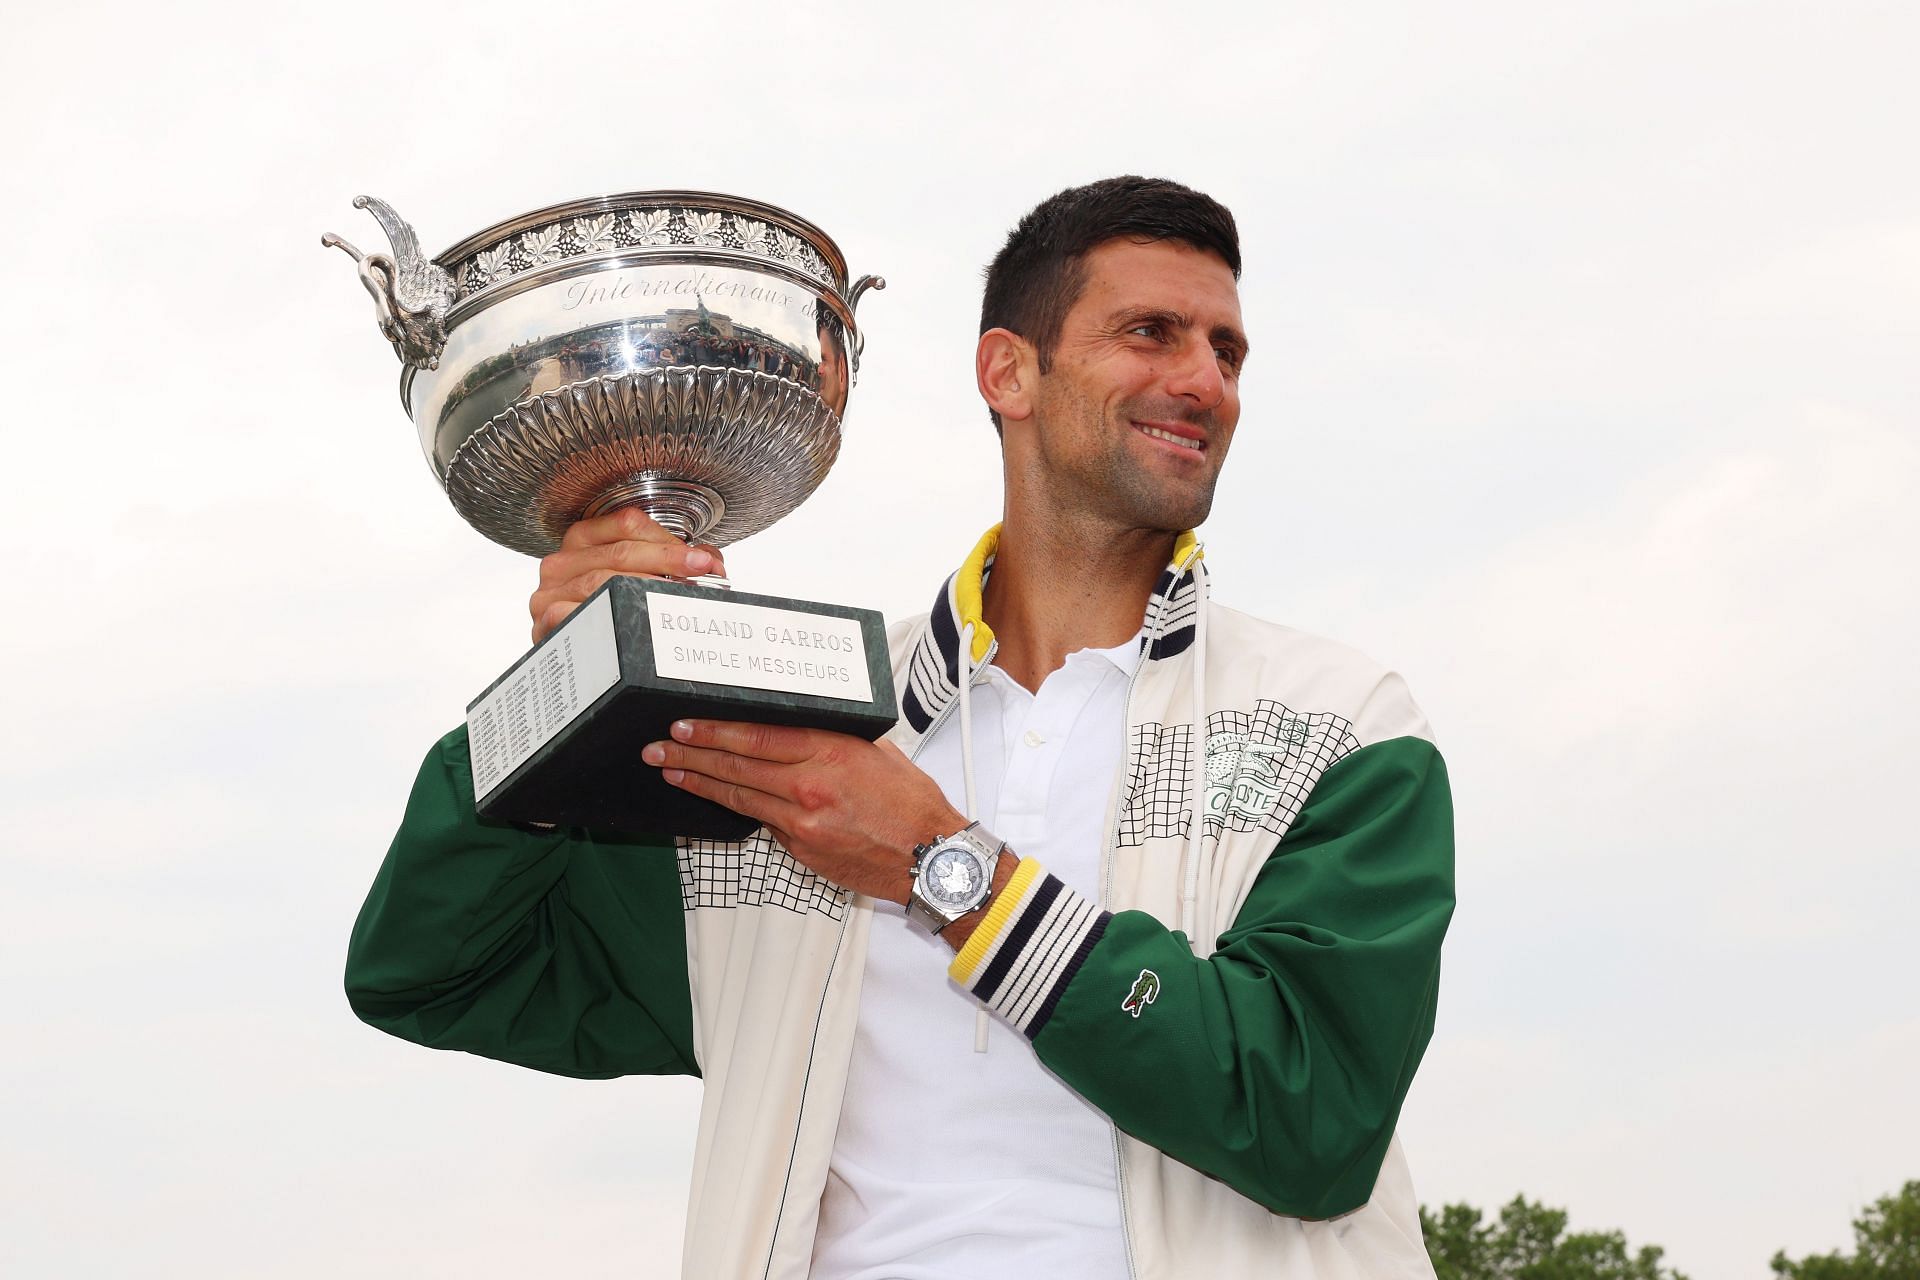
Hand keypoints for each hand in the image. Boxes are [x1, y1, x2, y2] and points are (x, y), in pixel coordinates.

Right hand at [529, 508, 726, 642]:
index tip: (702, 559)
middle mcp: (562, 561)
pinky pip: (583, 616)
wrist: (574, 662)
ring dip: (647, 590)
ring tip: (677, 600)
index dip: (669, 541)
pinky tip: (638, 623)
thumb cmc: (607, 612)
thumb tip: (709, 562)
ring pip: (605, 582)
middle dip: (668, 562)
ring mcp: (549, 592)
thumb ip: (671, 563)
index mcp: (583, 539)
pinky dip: (614, 617)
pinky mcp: (545, 624)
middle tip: (701, 574)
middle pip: (621, 552)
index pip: (627, 524)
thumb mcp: (634, 576)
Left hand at [642, 720, 964, 904]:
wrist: (929, 858)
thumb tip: (797, 724)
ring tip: (670, 770)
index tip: (685, 723)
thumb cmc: (911, 803)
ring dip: (699, 783)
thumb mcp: (877, 752)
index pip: (757, 737)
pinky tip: (714, 800)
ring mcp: (802, 823)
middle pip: (736, 767)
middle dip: (691, 754)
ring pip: (738, 799)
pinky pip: (762, 825)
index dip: (714, 731)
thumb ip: (833, 738)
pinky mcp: (801, 850)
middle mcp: (810, 787)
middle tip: (660, 746)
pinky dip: (735, 811)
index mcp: (830, 753)